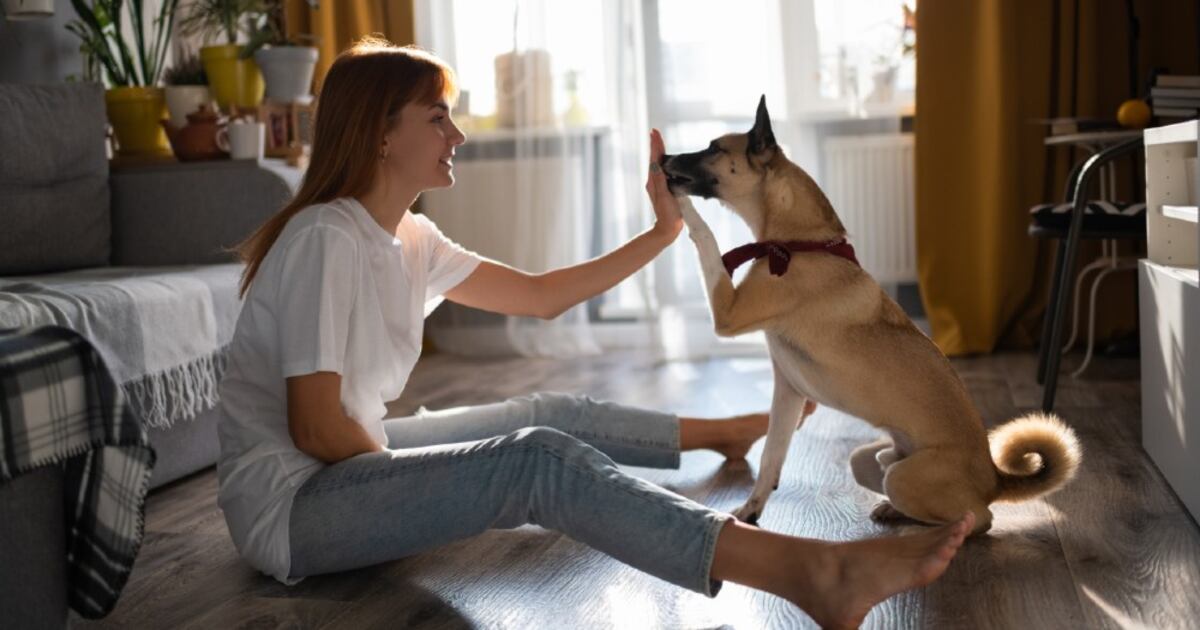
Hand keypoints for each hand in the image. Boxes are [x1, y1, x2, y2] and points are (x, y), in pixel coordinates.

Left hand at [645, 128, 682, 242]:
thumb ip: (660, 180)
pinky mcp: (665, 189)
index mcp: (654, 181)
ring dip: (658, 151)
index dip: (655, 145)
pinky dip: (664, 162)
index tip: (654, 133)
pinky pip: (664, 171)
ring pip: (658, 164)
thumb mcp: (664, 196)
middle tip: (654, 132)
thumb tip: (655, 164)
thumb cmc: (667, 214)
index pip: (654, 159)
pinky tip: (666, 160)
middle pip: (655, 159)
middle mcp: (654, 181)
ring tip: (658, 140)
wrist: (667, 228)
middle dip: (656, 145)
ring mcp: (659, 185)